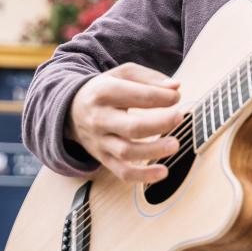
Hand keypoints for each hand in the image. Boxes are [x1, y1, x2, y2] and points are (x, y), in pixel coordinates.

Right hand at [65, 62, 184, 183]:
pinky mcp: (103, 158)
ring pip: (127, 152)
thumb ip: (149, 78)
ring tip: (175, 144)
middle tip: (179, 117)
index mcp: (104, 92)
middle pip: (132, 127)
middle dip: (159, 124)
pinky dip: (143, 176)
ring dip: (154, 151)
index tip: (176, 96)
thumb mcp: (122, 74)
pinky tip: (163, 172)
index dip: (161, 97)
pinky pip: (122, 172)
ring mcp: (100, 141)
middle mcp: (100, 118)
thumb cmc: (105, 89)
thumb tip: (176, 87)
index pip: (136, 95)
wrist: (71, 110)